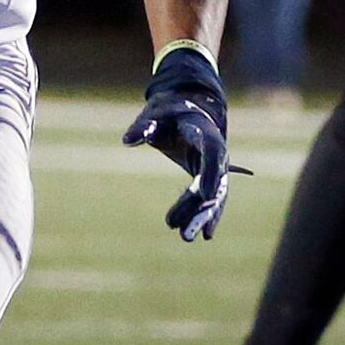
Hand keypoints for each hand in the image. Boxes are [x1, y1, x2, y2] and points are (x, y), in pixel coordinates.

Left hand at [122, 44, 233, 240]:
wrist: (187, 107)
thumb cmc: (169, 110)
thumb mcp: (155, 114)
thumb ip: (143, 126)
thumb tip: (127, 141)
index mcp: (204, 132)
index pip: (212, 154)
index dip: (210, 174)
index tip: (204, 195)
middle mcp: (216, 152)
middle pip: (214, 183)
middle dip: (200, 208)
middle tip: (186, 232)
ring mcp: (215, 166)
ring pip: (213, 196)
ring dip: (200, 216)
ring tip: (187, 238)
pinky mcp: (209, 176)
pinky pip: (210, 198)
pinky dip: (206, 215)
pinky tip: (204, 235)